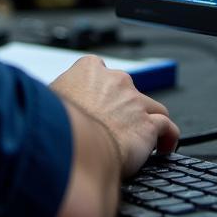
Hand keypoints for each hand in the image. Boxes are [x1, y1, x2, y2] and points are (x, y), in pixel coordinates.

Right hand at [50, 55, 178, 176]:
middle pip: (125, 89)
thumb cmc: (58, 125)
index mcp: (89, 69)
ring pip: (150, 106)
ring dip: (147, 119)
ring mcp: (135, 102)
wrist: (76, 147)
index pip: (98, 71)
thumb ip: (55, 96)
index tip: (96, 102)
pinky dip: (168, 137)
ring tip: (142, 135)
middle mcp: (116, 80)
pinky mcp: (148, 125)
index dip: (98, 89)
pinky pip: (167, 127)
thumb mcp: (47, 100)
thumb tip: (50, 102)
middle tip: (113, 126)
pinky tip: (164, 146)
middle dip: (122, 106)